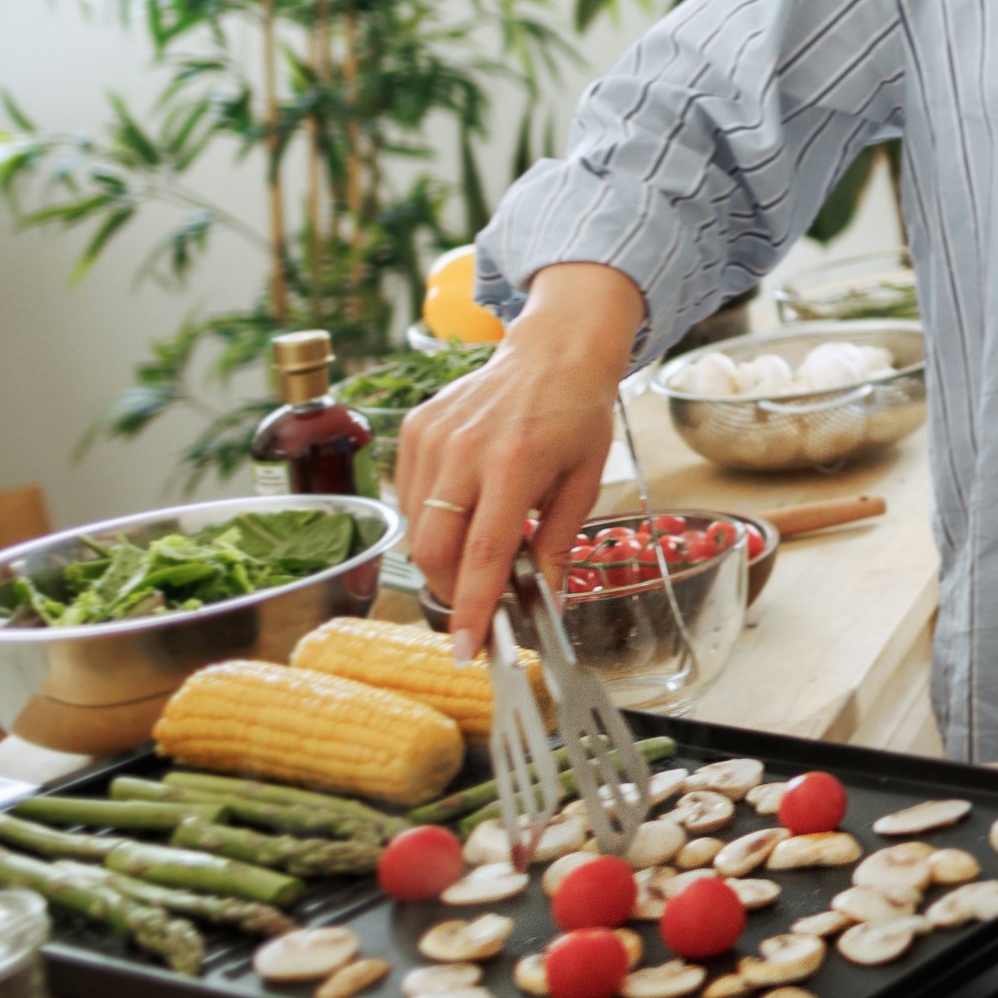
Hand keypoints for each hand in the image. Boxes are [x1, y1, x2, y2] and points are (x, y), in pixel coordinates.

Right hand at [399, 263, 645, 651]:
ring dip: (446, 556)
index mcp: (514, 463)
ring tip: (488, 545)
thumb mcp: (586, 479)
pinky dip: (435, 520)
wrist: (554, 349)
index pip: (482, 554)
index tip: (468, 648)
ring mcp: (432, 437)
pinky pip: (411, 497)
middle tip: (483, 603)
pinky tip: (468, 509)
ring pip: (417, 528)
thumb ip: (560, 542)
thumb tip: (548, 601)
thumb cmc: (578, 413)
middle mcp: (464, 450)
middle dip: (454, 590)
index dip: (473, 608)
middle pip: (433, 550)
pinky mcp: (414, 429)